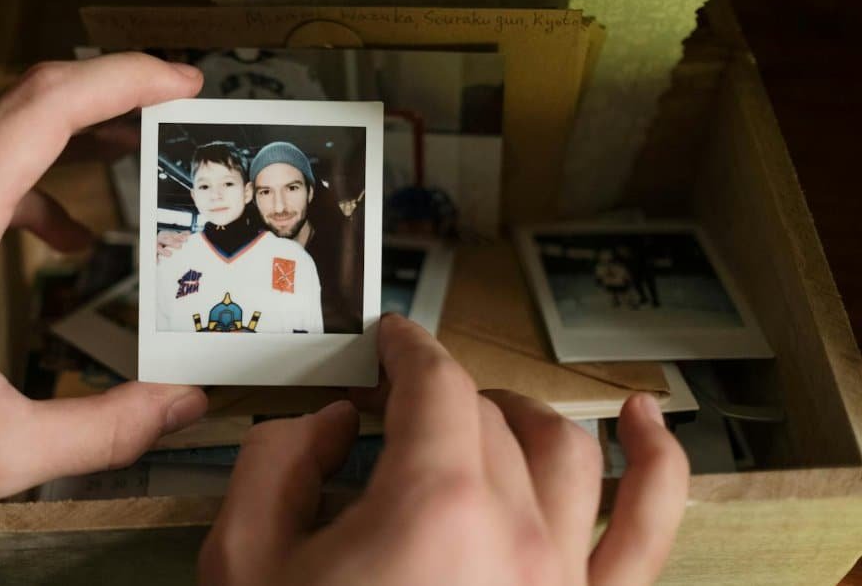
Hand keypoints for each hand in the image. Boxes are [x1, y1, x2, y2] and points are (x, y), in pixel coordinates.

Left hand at [0, 53, 208, 534]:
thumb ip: (101, 430)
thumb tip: (179, 407)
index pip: (46, 104)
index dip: (126, 80)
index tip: (181, 83)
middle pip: (18, 102)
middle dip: (103, 106)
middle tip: (164, 125)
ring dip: (50, 147)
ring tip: (108, 180)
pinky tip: (26, 235)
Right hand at [199, 315, 688, 584]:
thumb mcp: (244, 561)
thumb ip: (277, 460)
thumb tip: (334, 422)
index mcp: (432, 508)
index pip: (435, 385)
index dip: (407, 348)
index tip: (390, 341)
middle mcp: (515, 533)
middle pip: (488, 418)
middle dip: (439, 395)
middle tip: (399, 402)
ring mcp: (565, 580)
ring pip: (567, 451)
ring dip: (521, 416)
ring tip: (486, 410)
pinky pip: (650, 529)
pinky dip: (660, 465)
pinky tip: (649, 424)